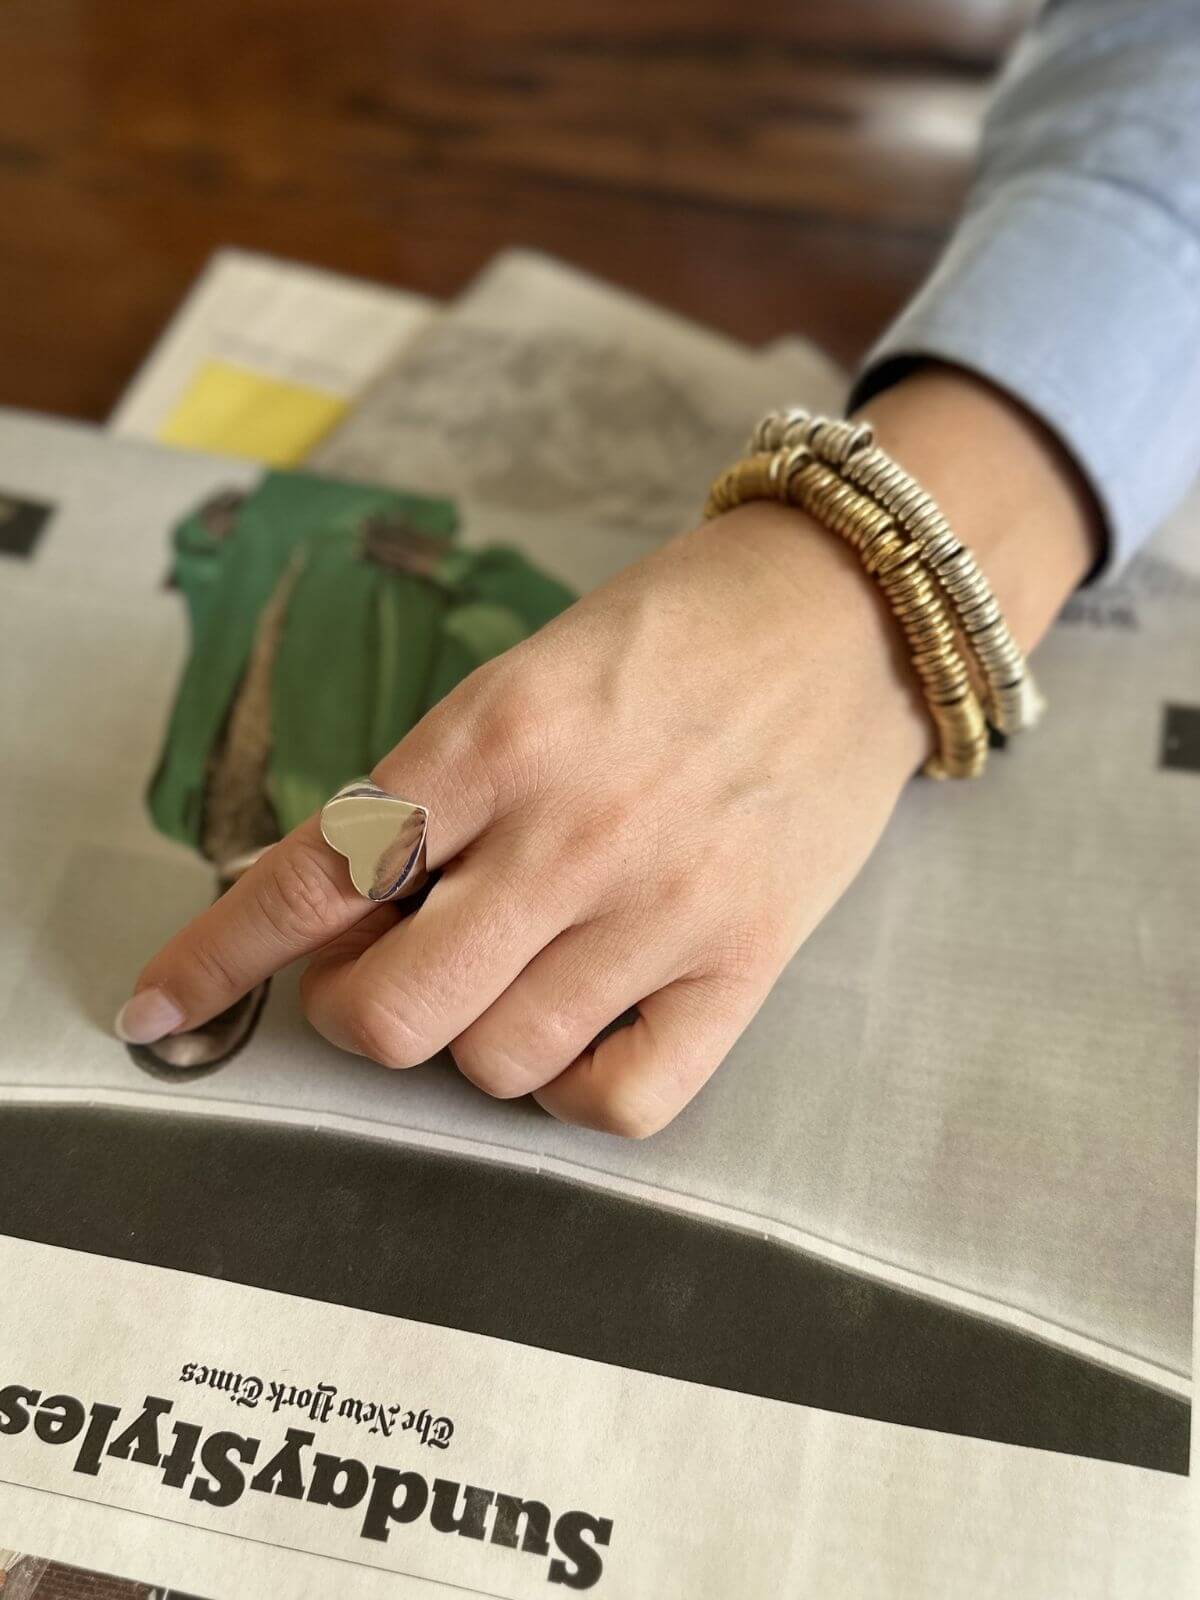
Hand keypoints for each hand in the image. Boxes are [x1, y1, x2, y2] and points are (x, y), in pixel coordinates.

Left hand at [117, 369, 1098, 1134]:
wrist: (850, 614)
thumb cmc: (677, 631)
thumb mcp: (528, 675)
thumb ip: (436, 788)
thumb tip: (348, 906)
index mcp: (498, 735)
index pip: (319, 874)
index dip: (218, 955)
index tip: (162, 1005)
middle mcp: (573, 830)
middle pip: (393, 1011)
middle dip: (353, 1011)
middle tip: (379, 971)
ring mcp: (666, 907)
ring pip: (496, 1063)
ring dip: (467, 1040)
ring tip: (501, 981)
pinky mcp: (748, 963)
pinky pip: (622, 1100)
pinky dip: (571, 1090)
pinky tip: (576, 1032)